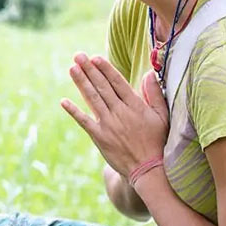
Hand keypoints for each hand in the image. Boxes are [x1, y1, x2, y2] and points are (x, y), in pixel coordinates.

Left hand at [61, 53, 169, 180]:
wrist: (147, 169)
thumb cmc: (157, 141)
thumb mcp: (162, 116)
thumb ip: (155, 94)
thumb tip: (148, 74)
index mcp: (135, 106)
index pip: (117, 82)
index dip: (105, 69)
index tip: (95, 58)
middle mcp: (119, 112)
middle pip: (102, 86)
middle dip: (89, 70)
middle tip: (78, 55)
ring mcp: (108, 124)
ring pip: (92, 99)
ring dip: (81, 82)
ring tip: (72, 68)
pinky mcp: (99, 137)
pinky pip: (84, 121)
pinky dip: (73, 111)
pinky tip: (64, 101)